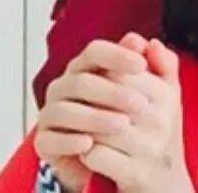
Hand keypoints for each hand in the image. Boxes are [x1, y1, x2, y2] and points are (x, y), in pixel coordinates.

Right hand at [34, 35, 149, 192]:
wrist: (107, 154)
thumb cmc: (124, 112)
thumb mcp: (148, 89)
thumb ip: (154, 64)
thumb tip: (151, 43)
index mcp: (86, 66)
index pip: (96, 51)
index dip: (117, 55)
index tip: (142, 66)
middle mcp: (64, 85)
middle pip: (82, 81)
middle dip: (112, 92)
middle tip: (140, 104)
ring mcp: (50, 112)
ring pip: (66, 109)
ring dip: (95, 117)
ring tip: (122, 125)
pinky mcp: (44, 140)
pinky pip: (51, 139)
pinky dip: (70, 141)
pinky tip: (89, 145)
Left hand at [81, 39, 191, 192]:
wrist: (166, 186)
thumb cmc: (160, 136)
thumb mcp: (168, 97)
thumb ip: (162, 64)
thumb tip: (149, 41)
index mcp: (168, 95)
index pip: (125, 71)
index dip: (103, 74)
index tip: (93, 80)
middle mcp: (162, 118)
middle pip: (111, 95)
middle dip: (90, 98)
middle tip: (77, 102)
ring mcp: (149, 146)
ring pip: (100, 125)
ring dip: (84, 126)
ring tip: (78, 126)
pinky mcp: (135, 173)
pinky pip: (96, 154)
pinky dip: (85, 153)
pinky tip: (85, 151)